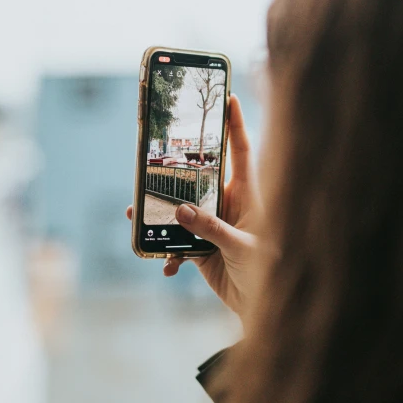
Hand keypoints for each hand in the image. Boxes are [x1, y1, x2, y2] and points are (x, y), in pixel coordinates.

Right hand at [126, 95, 257, 316]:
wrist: (261, 306)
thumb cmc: (267, 270)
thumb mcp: (241, 246)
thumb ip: (212, 228)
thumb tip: (181, 211)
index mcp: (248, 194)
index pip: (242, 151)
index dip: (236, 123)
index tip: (228, 96)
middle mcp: (229, 203)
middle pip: (200, 174)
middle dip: (176, 167)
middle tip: (153, 157)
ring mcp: (212, 223)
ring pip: (180, 207)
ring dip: (159, 211)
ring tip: (136, 212)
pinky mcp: (200, 245)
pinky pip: (176, 240)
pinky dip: (167, 251)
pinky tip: (167, 266)